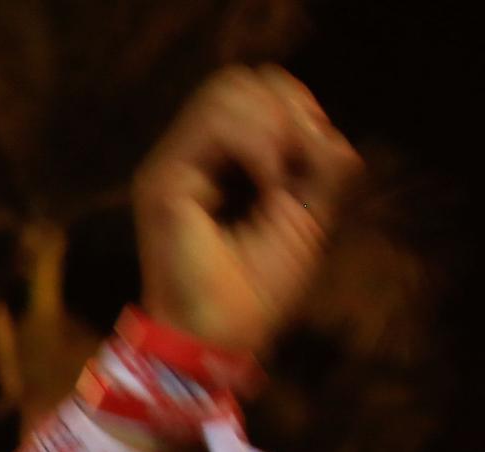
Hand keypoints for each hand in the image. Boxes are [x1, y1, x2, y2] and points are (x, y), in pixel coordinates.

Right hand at [132, 67, 361, 357]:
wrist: (223, 338)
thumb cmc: (259, 288)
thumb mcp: (310, 212)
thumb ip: (322, 162)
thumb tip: (321, 129)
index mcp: (218, 162)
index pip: (257, 91)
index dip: (298, 109)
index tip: (313, 162)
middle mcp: (188, 157)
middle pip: (240, 79)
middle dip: (287, 110)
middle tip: (298, 164)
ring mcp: (171, 166)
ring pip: (227, 89)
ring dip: (272, 126)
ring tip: (280, 175)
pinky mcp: (163, 181)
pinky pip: (216, 123)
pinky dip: (259, 144)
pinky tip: (267, 183)